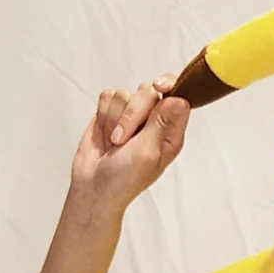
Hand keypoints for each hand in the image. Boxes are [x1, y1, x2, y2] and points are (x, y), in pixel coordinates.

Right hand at [69, 72, 189, 210]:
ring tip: (114, 142)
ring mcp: (131, 115)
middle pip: (147, 91)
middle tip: (123, 140)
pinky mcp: (111, 112)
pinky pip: (107, 97)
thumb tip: (179, 98)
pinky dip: (103, 115)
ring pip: (124, 94)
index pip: (178, 95)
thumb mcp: (148, 152)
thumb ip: (162, 123)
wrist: (94, 186)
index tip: (158, 87)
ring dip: (115, 119)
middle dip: (132, 114)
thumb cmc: (125, 177)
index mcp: (170, 131)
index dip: (169, 87)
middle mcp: (153, 120)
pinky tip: (105, 134)